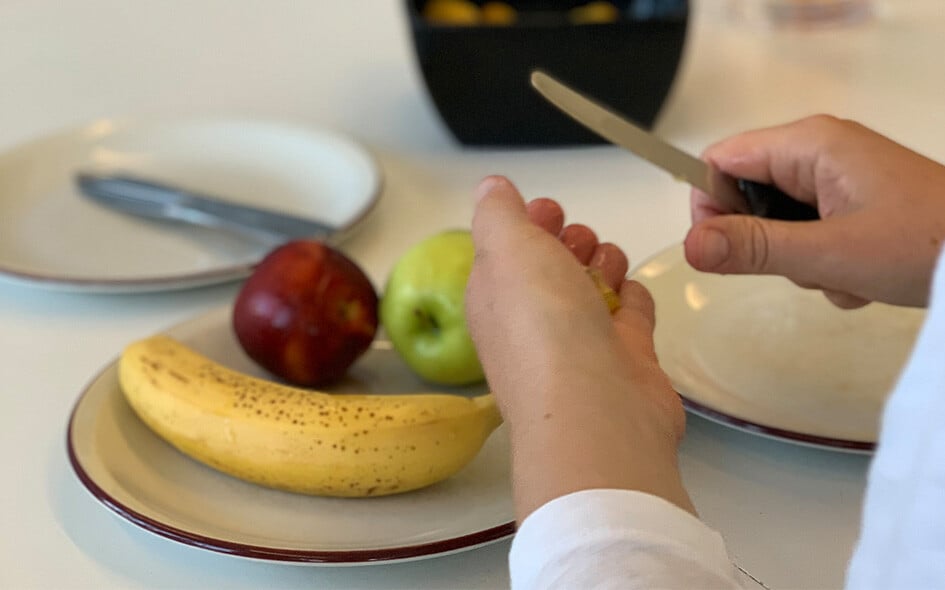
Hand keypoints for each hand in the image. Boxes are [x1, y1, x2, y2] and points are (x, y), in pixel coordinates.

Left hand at [466, 176, 693, 522]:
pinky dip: (634, 301)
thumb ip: (497, 213)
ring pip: (594, 288)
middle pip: (553, 267)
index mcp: (497, 298)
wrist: (596, 410)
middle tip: (578, 243)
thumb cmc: (544, 327)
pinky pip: (632, 317)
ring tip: (606, 267)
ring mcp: (582, 343)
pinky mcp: (626, 360)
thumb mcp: (506, 248)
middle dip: (569, 242)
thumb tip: (490, 189)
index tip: (549, 210)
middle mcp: (535, 323)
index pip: (508, 253)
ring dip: (604, 265)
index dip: (528, 225)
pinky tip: (631, 295)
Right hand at [686, 115, 944, 307]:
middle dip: (761, 240)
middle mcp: (819, 152)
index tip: (723, 249)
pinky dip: (821, 263)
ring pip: (775, 220)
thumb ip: (753, 248)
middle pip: (745, 194)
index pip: (718, 161)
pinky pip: (807, 232)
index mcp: (809, 144)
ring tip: (837, 273)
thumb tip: (690, 246)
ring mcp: (837, 178)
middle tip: (796, 265)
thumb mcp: (828, 253)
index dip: (710, 206)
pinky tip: (855, 276)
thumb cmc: (924, 243)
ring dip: (795, 258)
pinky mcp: (852, 202)